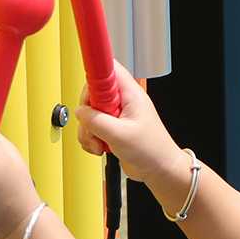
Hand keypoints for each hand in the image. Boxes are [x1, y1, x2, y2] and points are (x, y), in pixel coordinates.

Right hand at [75, 61, 181, 188]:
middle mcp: (122, 101)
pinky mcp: (110, 127)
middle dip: (87, 114)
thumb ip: (97, 121)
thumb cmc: (152, 150)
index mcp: (130, 94)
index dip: (95, 72)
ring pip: (89, 113)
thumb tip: (80, 112)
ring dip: (88, 131)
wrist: (159, 169)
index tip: (85, 79)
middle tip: (94, 128)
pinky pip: (91, 127)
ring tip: (100, 143)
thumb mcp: (121, 135)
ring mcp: (115, 114)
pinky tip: (101, 147)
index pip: (109, 69)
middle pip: (92, 93)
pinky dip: (91, 139)